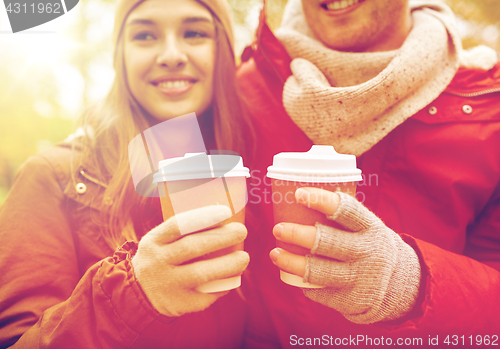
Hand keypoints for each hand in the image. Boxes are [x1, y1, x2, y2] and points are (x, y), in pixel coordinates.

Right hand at [132, 205, 248, 316]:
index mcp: (153, 241)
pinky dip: (222, 286)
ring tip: (244, 258)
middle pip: (192, 247)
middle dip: (222, 238)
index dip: (203, 217)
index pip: (177, 225)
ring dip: (228, 265)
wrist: (139, 293)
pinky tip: (233, 278)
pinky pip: (204, 295)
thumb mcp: (160, 241)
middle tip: (242, 231)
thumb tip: (224, 218)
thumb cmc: (162, 257)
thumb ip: (183, 231)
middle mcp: (156, 262)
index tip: (226, 211)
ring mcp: (166, 285)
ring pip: (201, 273)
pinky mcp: (177, 304)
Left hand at [270, 188, 420, 323]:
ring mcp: (360, 278)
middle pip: (326, 241)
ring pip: (317, 270)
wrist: (399, 285)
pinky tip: (293, 275)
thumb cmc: (368, 244)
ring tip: (274, 253)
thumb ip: (342, 216)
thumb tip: (295, 193)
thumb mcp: (366, 227)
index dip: (321, 200)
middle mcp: (368, 252)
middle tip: (277, 229)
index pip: (346, 210)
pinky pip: (319, 291)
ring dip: (291, 261)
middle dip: (297, 234)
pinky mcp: (351, 300)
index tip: (298, 193)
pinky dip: (304, 283)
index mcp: (371, 228)